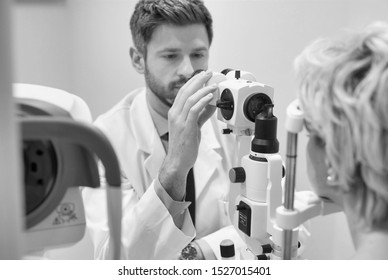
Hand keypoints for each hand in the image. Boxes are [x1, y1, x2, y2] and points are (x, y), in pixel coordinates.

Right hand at [159, 70, 216, 200]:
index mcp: (175, 113)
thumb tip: (211, 104)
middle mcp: (175, 114)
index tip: (203, 75)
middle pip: (185, 91)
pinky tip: (210, 97)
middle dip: (198, 80)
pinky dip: (202, 101)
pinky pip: (194, 110)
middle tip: (209, 73)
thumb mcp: (193, 127)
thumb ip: (201, 115)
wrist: (178, 161)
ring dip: (203, 89)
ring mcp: (179, 120)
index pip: (183, 92)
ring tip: (213, 84)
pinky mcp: (186, 127)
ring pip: (189, 98)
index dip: (193, 82)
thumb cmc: (184, 146)